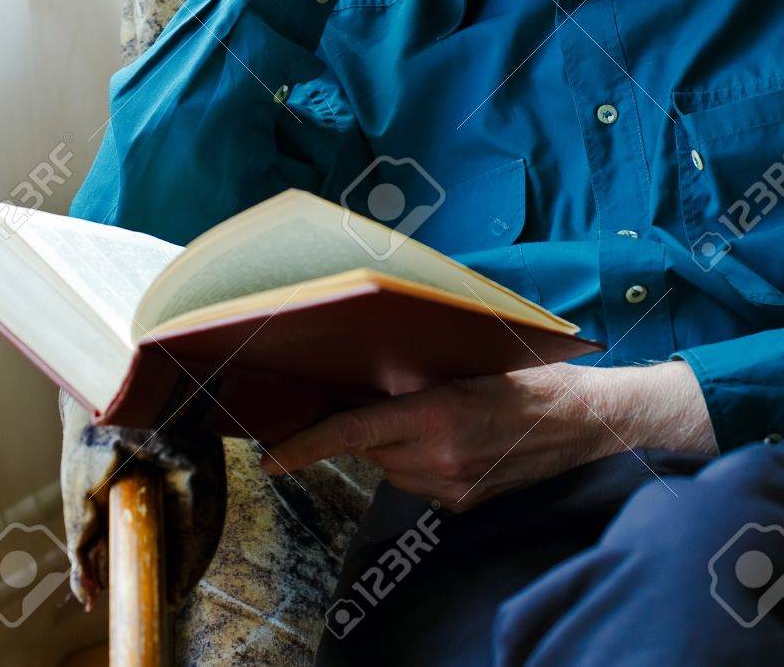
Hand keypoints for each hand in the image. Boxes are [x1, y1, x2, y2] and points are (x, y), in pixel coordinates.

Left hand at [260, 361, 717, 510]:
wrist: (588, 420)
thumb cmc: (533, 373)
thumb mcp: (474, 356)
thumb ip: (420, 366)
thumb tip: (369, 359)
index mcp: (438, 415)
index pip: (353, 432)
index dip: (305, 444)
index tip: (270, 455)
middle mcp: (440, 459)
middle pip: (368, 446)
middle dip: (359, 423)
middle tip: (366, 390)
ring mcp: (452, 487)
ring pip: (390, 466)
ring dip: (389, 441)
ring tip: (421, 409)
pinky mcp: (462, 502)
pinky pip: (415, 480)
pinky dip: (413, 458)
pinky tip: (442, 434)